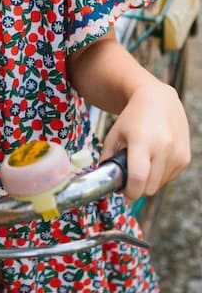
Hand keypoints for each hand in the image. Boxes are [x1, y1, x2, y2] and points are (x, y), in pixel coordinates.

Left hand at [101, 79, 189, 199]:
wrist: (158, 100)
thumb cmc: (133, 118)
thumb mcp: (113, 134)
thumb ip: (107, 158)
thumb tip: (106, 180)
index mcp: (141, 141)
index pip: (138, 178)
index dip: (130, 192)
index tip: (124, 192)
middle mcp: (163, 148)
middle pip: (150, 187)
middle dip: (138, 188)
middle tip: (130, 178)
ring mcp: (177, 153)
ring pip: (160, 185)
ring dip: (149, 181)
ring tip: (143, 162)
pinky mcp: (185, 157)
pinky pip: (169, 177)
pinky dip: (160, 174)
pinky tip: (155, 158)